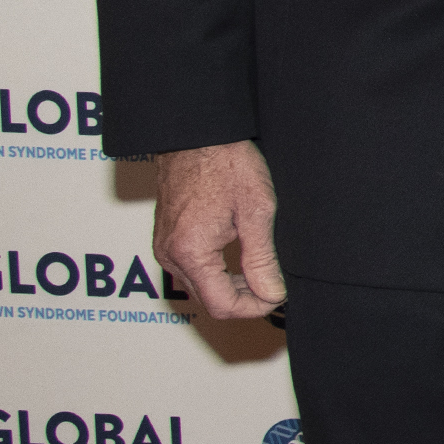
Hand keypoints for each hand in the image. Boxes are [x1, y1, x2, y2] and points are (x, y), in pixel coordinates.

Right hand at [152, 141, 284, 319]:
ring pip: (199, 287)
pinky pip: (190, 269)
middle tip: (274, 284)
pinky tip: (239, 257)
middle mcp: (170, 255)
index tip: (279, 296)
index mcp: (190, 252)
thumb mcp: (256, 212)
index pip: (222, 305)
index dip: (255, 308)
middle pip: (208, 300)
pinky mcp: (166, 238)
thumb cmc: (226, 165)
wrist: (197, 136)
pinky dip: (216, 272)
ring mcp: (164, 247)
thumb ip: (262, 259)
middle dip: (244, 298)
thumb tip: (273, 294)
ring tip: (260, 270)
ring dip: (230, 286)